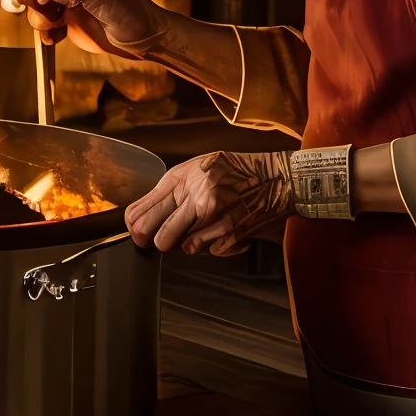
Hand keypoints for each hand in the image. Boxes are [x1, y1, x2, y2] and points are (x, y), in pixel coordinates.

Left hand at [125, 151, 291, 255]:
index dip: (135, 226)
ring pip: (184, 246)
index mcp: (186, 179)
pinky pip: (209, 250)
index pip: (146, 209)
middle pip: (160, 235)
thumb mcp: (200, 166)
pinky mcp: (232, 236)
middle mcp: (199, 199)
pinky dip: (213, 243)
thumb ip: (173, 186)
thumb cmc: (239, 170)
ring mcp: (217, 220)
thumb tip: (144, 210)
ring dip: (188, 241)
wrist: (280, 178)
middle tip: (157, 241)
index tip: (135, 232)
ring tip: (202, 226)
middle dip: (155, 241)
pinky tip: (224, 228)